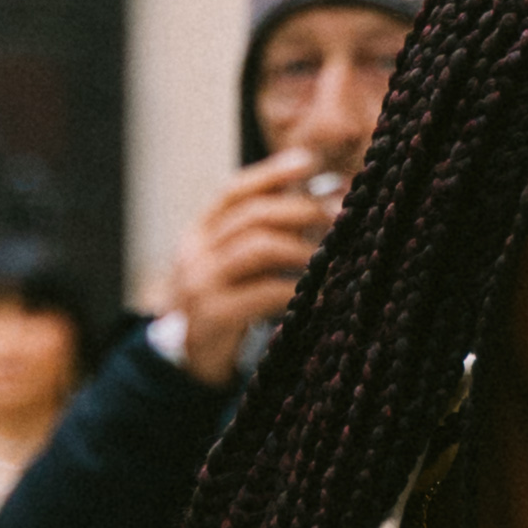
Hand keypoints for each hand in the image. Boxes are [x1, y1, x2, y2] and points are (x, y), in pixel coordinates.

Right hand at [159, 149, 346, 386]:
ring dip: (301, 246)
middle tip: (338, 213)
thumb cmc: (225, 309)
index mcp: (198, 234)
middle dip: (300, 210)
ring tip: (331, 252)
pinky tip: (318, 290)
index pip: (234, 192)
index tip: (309, 164)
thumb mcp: (236, 267)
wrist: (189, 363)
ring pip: (257, 247)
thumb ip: (265, 236)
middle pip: (251, 215)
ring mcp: (200, 284)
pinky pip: (263, 292)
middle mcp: (194, 253)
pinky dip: (296, 288)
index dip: (271, 174)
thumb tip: (322, 200)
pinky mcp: (213, 316)